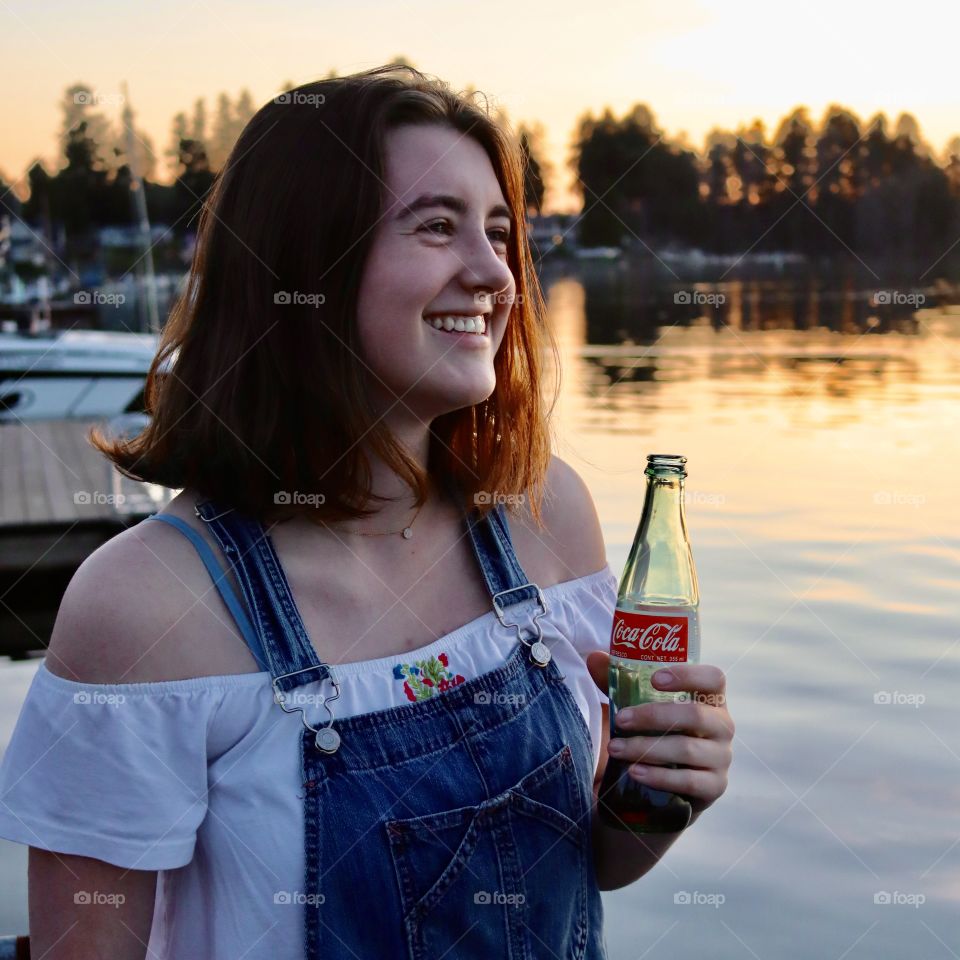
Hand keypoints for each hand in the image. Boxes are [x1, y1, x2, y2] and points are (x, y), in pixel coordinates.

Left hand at [586, 653, 734, 817]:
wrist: (667, 781)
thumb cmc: (656, 731)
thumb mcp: (639, 704)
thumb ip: (618, 680)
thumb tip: (594, 658)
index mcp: (710, 698)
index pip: (714, 678)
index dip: (688, 675)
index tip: (654, 679)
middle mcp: (722, 725)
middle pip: (696, 715)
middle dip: (653, 716)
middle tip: (620, 719)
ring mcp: (721, 757)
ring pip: (687, 749)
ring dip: (647, 748)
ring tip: (616, 748)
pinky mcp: (714, 786)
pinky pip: (688, 781)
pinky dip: (659, 776)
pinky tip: (635, 771)